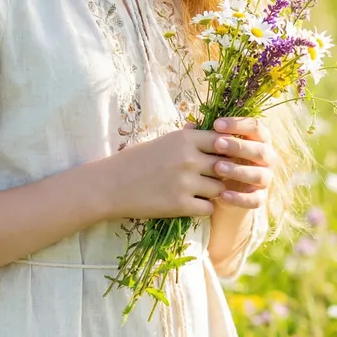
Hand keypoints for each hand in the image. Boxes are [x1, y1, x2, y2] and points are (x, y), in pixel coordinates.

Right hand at [102, 126, 230, 220]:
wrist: (111, 184)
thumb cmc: (135, 160)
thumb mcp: (161, 141)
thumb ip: (185, 137)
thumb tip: (201, 128)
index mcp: (184, 139)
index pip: (222, 141)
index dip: (223, 151)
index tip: (217, 158)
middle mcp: (189, 158)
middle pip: (225, 166)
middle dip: (221, 173)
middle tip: (210, 177)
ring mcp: (186, 183)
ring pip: (220, 189)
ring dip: (213, 192)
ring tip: (199, 191)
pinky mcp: (181, 205)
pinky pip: (209, 208)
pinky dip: (203, 207)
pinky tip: (192, 203)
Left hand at [183, 116, 274, 210]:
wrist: (219, 190)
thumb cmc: (216, 158)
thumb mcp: (211, 146)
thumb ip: (204, 135)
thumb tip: (190, 125)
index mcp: (258, 139)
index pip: (255, 126)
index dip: (238, 124)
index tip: (216, 124)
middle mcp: (266, 158)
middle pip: (260, 150)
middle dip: (238, 146)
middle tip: (217, 144)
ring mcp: (264, 179)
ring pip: (259, 175)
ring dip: (239, 171)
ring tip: (218, 168)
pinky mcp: (260, 198)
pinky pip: (254, 199)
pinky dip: (240, 198)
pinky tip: (222, 194)